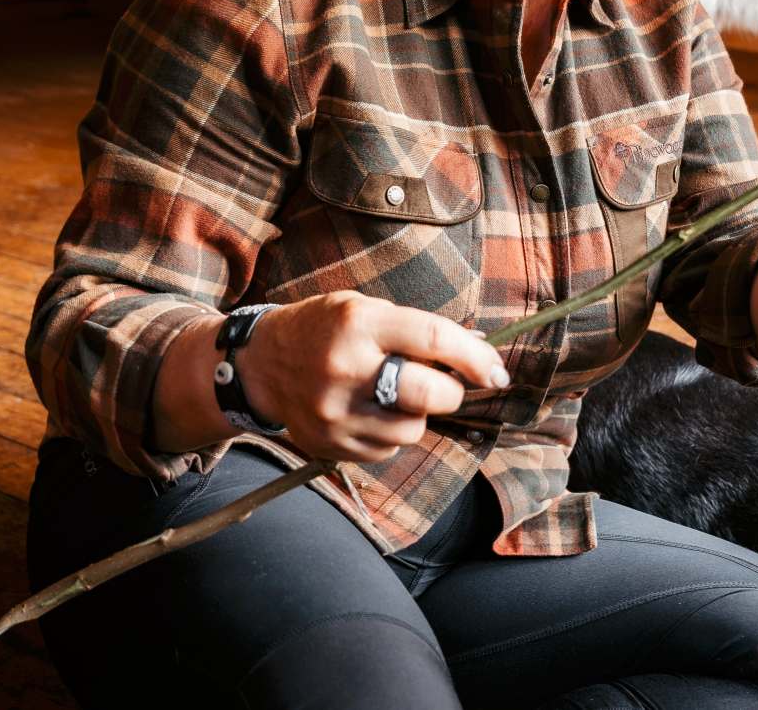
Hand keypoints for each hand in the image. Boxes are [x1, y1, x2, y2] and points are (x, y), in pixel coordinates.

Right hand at [240, 291, 508, 462]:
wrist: (260, 363)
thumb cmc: (323, 327)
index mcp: (358, 324)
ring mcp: (336, 413)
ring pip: (412, 429)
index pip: (434, 339)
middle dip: (451, 391)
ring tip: (390, 392)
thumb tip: (476, 352)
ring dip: (416, 413)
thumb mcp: (363, 309)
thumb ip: (414, 330)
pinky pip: (387, 449)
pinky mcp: (331, 445)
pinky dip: (390, 431)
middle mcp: (346, 370)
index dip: (475, 357)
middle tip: (445, 384)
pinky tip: (369, 410)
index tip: (496, 370)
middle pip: (429, 395)